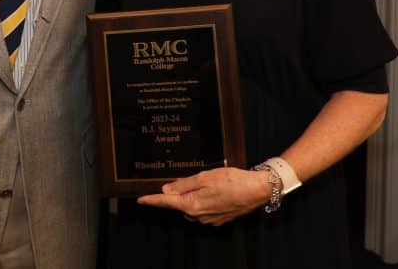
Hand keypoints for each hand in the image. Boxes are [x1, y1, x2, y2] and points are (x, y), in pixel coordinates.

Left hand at [137, 166, 270, 225]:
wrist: (257, 190)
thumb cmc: (232, 181)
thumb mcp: (205, 177)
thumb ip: (184, 184)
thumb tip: (166, 190)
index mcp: (193, 205)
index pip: (167, 203)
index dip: (152, 200)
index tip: (140, 199)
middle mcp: (199, 216)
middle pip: (179, 205)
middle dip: (176, 196)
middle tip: (177, 182)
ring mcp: (210, 219)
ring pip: (192, 208)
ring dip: (191, 198)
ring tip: (202, 183)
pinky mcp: (219, 219)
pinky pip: (204, 210)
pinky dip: (203, 201)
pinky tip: (213, 191)